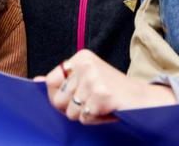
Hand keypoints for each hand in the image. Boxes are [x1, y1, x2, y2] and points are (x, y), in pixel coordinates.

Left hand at [41, 49, 175, 124]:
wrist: (144, 99)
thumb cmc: (113, 92)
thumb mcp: (86, 81)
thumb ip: (62, 82)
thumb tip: (34, 81)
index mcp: (81, 57)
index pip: (50, 82)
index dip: (60, 96)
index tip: (78, 96)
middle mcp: (86, 64)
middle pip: (59, 99)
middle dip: (74, 108)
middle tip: (94, 101)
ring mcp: (94, 79)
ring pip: (72, 112)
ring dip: (87, 115)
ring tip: (103, 105)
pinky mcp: (102, 95)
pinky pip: (85, 118)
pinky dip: (96, 120)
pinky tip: (109, 109)